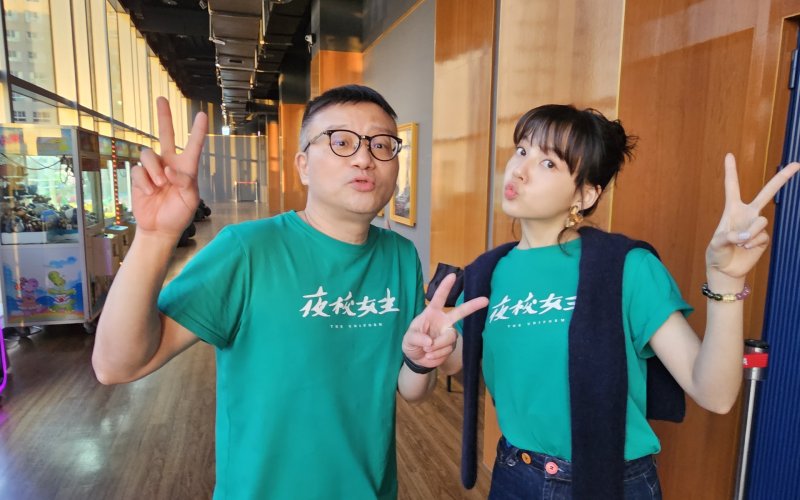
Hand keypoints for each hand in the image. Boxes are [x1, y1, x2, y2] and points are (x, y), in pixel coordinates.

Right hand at [131, 97, 207, 238]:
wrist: (159, 228)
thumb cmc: (179, 214)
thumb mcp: (190, 200)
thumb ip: (184, 183)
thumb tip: (168, 170)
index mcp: (187, 168)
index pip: (193, 146)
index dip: (197, 130)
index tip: (202, 114)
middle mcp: (169, 163)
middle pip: (166, 135)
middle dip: (164, 116)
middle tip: (161, 98)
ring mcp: (153, 169)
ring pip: (148, 154)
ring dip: (153, 170)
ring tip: (159, 185)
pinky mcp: (139, 176)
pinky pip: (138, 170)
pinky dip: (144, 182)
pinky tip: (149, 192)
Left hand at [402, 273, 488, 368]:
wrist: (415, 359)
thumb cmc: (411, 342)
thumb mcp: (408, 338)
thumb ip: (418, 338)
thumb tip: (430, 342)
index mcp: (432, 313)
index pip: (439, 298)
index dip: (445, 287)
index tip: (452, 275)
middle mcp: (443, 321)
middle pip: (460, 312)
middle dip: (473, 305)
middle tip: (485, 300)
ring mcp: (448, 333)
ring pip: (450, 337)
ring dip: (438, 346)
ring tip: (427, 350)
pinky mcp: (451, 346)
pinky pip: (448, 349)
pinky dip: (437, 354)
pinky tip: (430, 355)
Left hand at [706, 153, 799, 278]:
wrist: (726, 269)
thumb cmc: (717, 253)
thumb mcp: (716, 243)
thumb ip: (728, 237)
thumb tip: (745, 236)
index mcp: (732, 209)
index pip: (732, 187)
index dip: (731, 171)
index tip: (728, 154)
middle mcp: (747, 214)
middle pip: (767, 193)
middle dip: (782, 179)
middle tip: (797, 164)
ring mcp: (756, 226)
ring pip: (761, 221)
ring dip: (750, 233)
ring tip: (740, 242)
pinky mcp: (763, 238)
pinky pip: (762, 236)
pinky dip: (752, 243)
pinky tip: (745, 248)